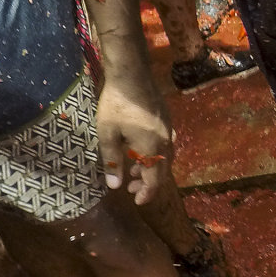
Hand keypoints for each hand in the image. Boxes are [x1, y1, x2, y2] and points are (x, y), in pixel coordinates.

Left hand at [95, 69, 173, 204]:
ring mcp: (168, 130)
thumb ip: (112, 161)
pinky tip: (140, 149)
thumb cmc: (116, 105)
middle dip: (148, 182)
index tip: (137, 201)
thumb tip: (115, 185)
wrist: (132, 75)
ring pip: (164, 157)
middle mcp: (165, 142)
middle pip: (162, 170)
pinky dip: (154, 154)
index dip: (147, 193)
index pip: (154, 179)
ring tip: (133, 170)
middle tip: (130, 188)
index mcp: (151, 148)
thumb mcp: (108, 135)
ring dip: (150, 168)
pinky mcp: (166, 120)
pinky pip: (164, 145)